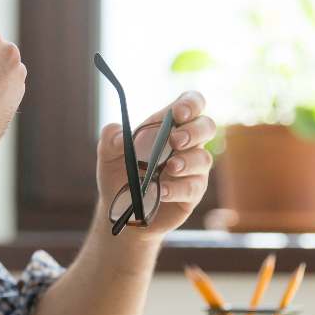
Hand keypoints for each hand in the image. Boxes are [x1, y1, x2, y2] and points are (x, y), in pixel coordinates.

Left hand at [95, 91, 215, 241]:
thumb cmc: (119, 175)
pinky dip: (177, 188)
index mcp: (168, 126)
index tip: (177, 113)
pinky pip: (193, 187)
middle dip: (194, 131)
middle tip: (175, 140)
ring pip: (204, 159)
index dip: (190, 103)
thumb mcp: (107, 155)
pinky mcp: (192, 194)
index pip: (192, 103)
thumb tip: (120, 137)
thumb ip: (110, 139)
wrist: (120, 211)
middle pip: (207, 126)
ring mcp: (192, 170)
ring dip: (187, 161)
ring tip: (169, 167)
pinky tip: (161, 191)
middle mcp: (186, 145)